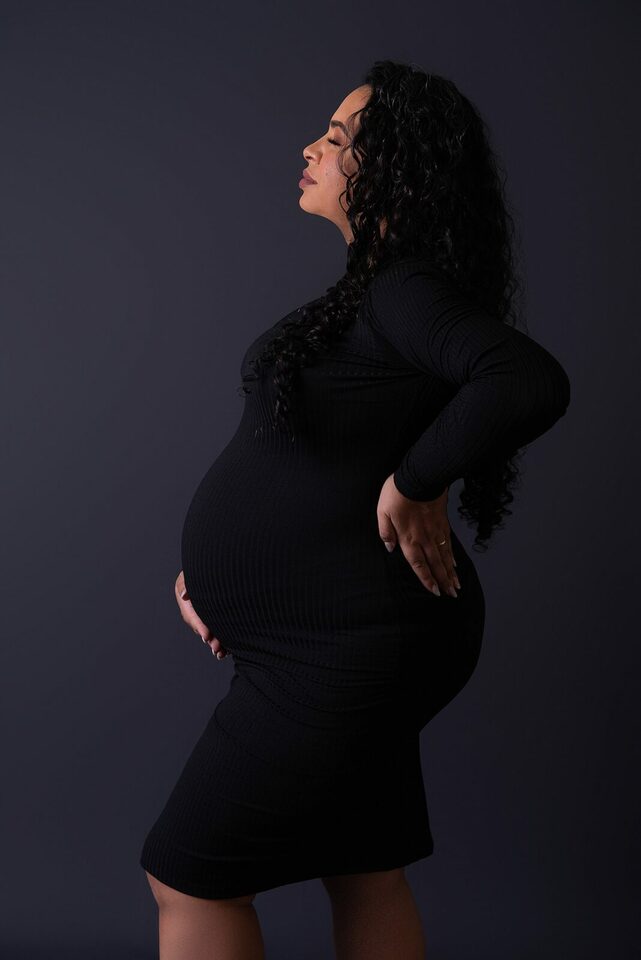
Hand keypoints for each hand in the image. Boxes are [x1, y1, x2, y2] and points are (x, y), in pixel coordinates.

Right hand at [175, 570, 228, 658]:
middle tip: (216, 647)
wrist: (221, 564)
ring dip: (215, 642)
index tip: (206, 635)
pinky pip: (216, 629)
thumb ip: (187, 581)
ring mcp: (204, 612)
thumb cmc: (209, 564)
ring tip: (222, 652)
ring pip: (208, 630)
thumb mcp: (194, 570)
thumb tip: (184, 595)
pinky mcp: (215, 615)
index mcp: (186, 598)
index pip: (191, 613)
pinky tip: (227, 650)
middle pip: (200, 625)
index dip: (199, 625)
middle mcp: (193, 608)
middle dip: (208, 638)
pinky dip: (221, 640)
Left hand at [377, 475, 461, 597]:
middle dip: (443, 581)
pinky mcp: (442, 522)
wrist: (420, 476)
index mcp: (407, 538)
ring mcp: (435, 531)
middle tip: (451, 594)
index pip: (418, 564)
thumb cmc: (397, 493)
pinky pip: (449, 543)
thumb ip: (385, 531)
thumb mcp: (382, 511)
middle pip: (435, 564)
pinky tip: (455, 563)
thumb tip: (389, 547)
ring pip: (445, 556)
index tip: (434, 591)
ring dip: (451, 572)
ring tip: (457, 585)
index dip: (426, 579)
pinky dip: (452, 555)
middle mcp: (424, 538)